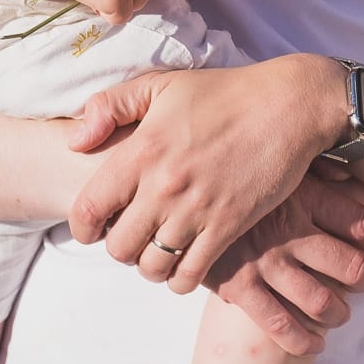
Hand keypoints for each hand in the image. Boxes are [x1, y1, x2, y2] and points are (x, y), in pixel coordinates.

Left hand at [67, 53, 351, 291]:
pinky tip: (185, 266)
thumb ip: (109, 106)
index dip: (82, 228)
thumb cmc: (224, 92)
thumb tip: (75, 141)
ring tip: (158, 252)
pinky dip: (182, 279)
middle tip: (133, 237)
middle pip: (118, 248)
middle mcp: (164, 185)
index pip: (88, 210)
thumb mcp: (162, 85)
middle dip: (120, 249)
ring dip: (151, 265)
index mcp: (141, 151)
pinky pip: (192, 274)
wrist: (288, 105)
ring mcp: (198, 209)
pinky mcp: (229, 225)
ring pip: (153, 266)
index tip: (93, 229)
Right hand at [206, 173, 363, 355]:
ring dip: (338, 312)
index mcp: (301, 196)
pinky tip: (315, 344)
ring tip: (340, 313)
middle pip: (348, 265)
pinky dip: (302, 340)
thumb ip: (315, 168)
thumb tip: (349, 174)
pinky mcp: (238, 287)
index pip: (360, 221)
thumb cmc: (238, 180)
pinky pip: (279, 324)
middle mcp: (287, 231)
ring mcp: (264, 262)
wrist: (180, 200)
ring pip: (320, 300)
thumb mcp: (277, 166)